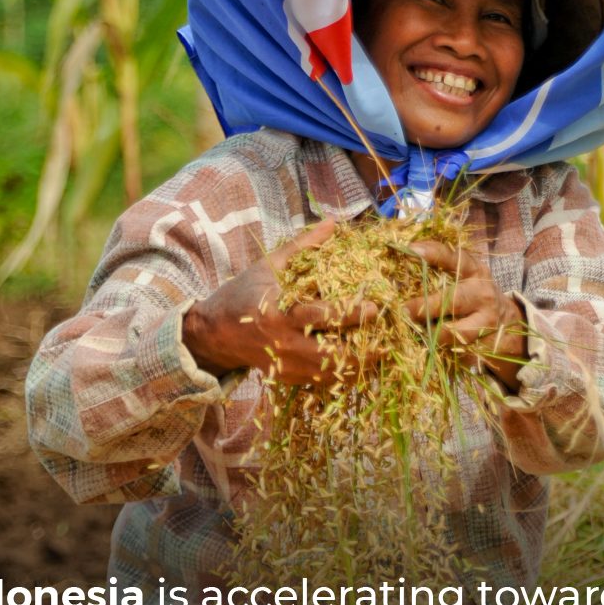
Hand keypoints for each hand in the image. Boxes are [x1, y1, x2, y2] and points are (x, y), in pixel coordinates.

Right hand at [183, 219, 376, 385]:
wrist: (213, 333)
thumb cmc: (244, 293)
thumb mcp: (269, 265)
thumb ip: (303, 247)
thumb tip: (333, 222)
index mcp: (278, 313)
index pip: (320, 316)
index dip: (350, 314)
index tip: (375, 307)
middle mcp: (283, 345)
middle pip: (331, 354)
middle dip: (363, 349)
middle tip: (389, 337)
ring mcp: (286, 366)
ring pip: (331, 373)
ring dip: (359, 364)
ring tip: (383, 350)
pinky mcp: (289, 379)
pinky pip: (322, 381)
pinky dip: (344, 374)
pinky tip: (362, 362)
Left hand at [401, 239, 526, 390]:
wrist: (510, 326)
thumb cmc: (474, 298)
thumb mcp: (465, 279)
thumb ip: (440, 273)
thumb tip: (397, 271)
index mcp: (475, 271)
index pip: (455, 258)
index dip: (433, 253)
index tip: (412, 251)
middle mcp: (482, 294)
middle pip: (454, 299)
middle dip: (427, 306)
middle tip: (404, 310)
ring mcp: (487, 321)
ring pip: (456, 331)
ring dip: (432, 334)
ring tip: (415, 333)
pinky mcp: (485, 345)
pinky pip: (458, 351)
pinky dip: (440, 351)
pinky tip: (429, 349)